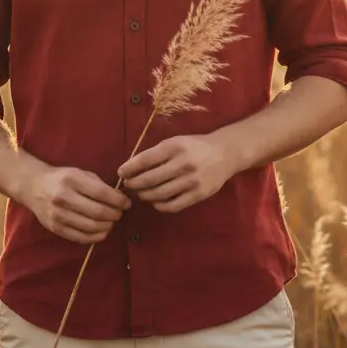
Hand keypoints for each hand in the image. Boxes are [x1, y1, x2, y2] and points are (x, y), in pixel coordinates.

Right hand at [22, 166, 131, 244]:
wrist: (33, 186)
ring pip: (91, 227)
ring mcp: (58, 215)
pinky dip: (96, 237)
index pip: (102, 193)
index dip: (119, 200)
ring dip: (107, 226)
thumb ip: (98, 184)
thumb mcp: (79, 173)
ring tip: (111, 221)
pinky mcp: (56, 229)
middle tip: (120, 213)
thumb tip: (120, 198)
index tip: (127, 203)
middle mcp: (63, 198)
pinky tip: (102, 231)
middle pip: (98, 212)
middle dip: (115, 214)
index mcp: (72, 180)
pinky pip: (81, 238)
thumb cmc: (62, 178)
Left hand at [117, 135, 233, 213]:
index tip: (121, 173)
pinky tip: (155, 202)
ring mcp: (191, 181)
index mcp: (174, 147)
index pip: (145, 160)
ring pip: (159, 194)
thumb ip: (157, 153)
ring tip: (140, 193)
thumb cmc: (195, 146)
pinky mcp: (198, 195)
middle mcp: (182, 164)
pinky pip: (172, 205)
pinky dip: (159, 205)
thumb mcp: (176, 142)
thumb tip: (132, 168)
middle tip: (129, 185)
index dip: (129, 168)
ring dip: (145, 195)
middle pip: (149, 179)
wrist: (225, 154)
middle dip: (134, 184)